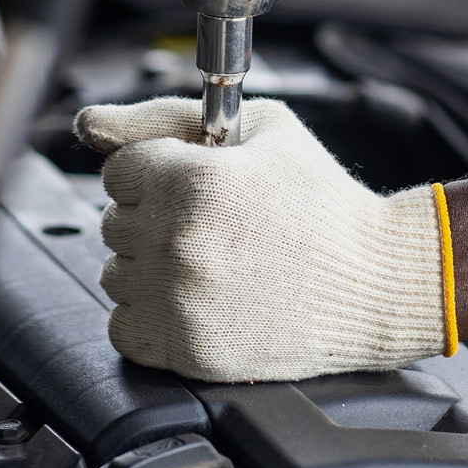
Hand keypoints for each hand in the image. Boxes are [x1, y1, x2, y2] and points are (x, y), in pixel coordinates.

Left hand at [73, 98, 456, 382]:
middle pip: (114, 223)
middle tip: (215, 227)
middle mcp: (179, 241)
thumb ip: (163, 117)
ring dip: (152, 269)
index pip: (118, 172)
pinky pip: (124, 329)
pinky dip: (151, 318)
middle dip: (156, 219)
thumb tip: (89, 122)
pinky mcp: (189, 351)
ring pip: (115, 276)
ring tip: (213, 265)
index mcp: (193, 180)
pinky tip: (198, 301)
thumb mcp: (259, 130)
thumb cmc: (324, 203)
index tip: (196, 189)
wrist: (377, 282)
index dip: (159, 175)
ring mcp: (181, 301)